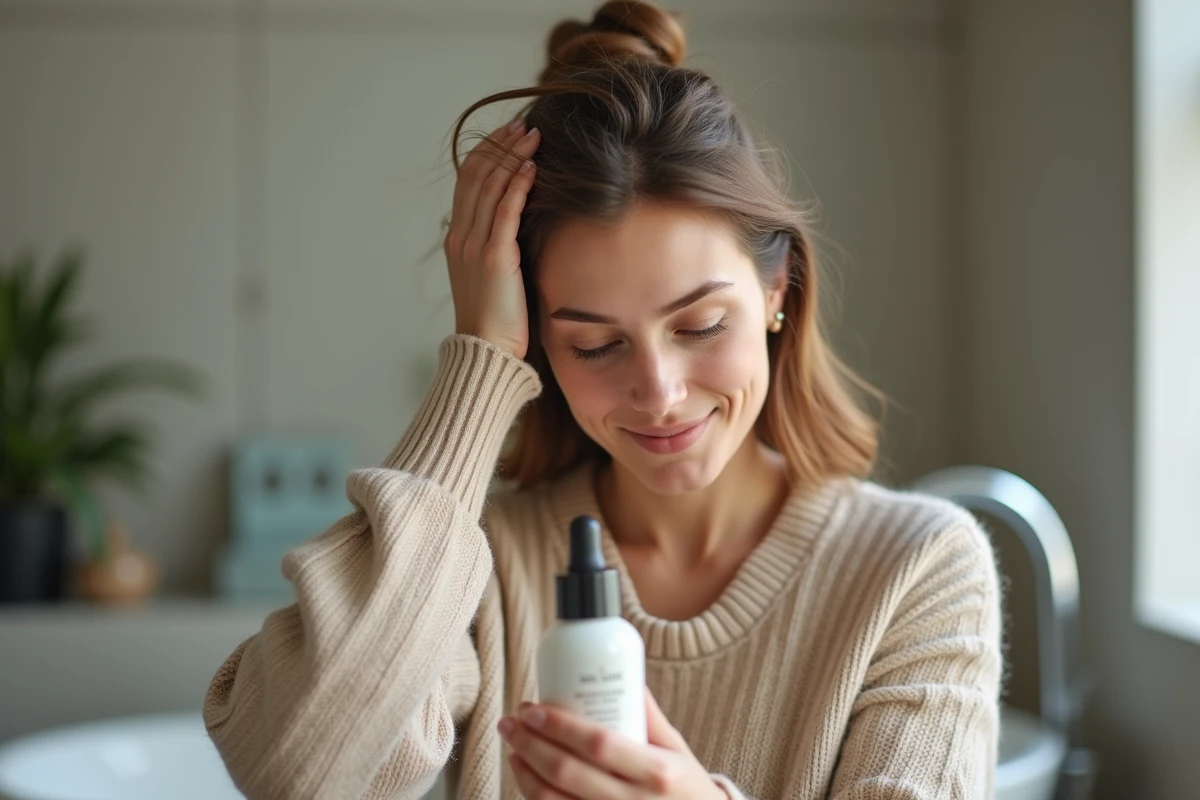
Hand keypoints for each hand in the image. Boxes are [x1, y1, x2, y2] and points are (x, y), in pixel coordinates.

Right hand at [445, 117, 541, 359]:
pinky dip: (518, 185)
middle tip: (523, 124)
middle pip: (476, 175)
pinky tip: (533, 167)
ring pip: (490, 187)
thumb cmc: (497, 318)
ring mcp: (474, 245)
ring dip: (512, 156)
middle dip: (500, 145)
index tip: (508, 134)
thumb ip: (497, 245)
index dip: (486, 152)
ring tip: (533, 136)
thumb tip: (517, 224)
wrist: (487, 349)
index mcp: (457, 238)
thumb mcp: (491, 274)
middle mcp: (461, 236)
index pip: (468, 181)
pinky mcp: (494, 257)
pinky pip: (505, 211)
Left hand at [498, 686, 726, 798]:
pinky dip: (535, 797)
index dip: (559, 725)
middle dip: (531, 744)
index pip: (598, 744)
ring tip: (514, 747)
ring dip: (525, 772)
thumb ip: (648, 715)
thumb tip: (624, 674)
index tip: (533, 708)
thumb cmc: (687, 788)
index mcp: (657, 772)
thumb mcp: (677, 750)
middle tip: (512, 722)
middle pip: (568, 772)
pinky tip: (526, 778)